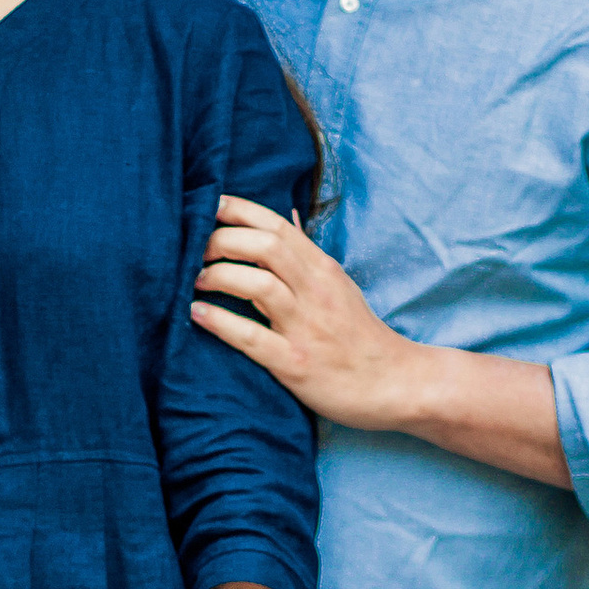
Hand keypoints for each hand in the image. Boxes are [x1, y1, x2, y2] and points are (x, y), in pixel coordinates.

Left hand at [192, 191, 423, 428]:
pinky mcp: (296, 363)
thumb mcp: (337, 287)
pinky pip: (252, 337)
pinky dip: (220, 322)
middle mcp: (315, 291)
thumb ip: (306, 259)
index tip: (207, 205)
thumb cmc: (359, 336)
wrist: (395, 383)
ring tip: (195, 280)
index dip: (238, 210)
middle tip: (193, 250)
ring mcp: (307, 327)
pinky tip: (197, 314)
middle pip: (265, 247)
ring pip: (258, 285)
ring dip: (218, 276)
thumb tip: (283, 221)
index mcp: (322, 270)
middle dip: (221, 241)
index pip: (278, 225)